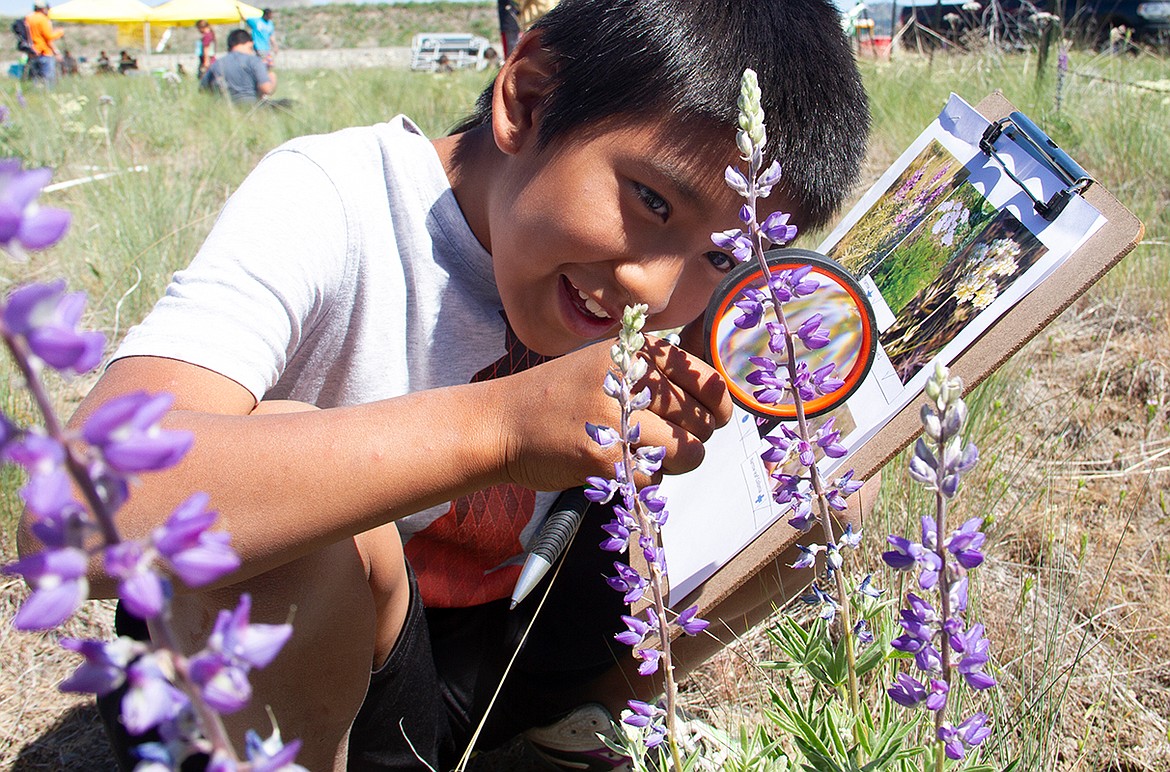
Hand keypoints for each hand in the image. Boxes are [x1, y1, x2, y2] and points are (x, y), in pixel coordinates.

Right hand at [490, 336, 731, 491]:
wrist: (501, 423)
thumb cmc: (558, 397)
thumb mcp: (606, 363)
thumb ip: (655, 374)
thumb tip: (716, 400)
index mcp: (636, 351)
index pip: (708, 381)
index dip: (718, 407)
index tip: (712, 419)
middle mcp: (631, 378)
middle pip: (704, 420)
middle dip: (693, 439)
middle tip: (665, 442)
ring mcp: (619, 419)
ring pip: (689, 452)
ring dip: (674, 463)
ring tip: (643, 455)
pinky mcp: (607, 458)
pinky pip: (655, 478)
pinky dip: (642, 480)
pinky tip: (615, 466)